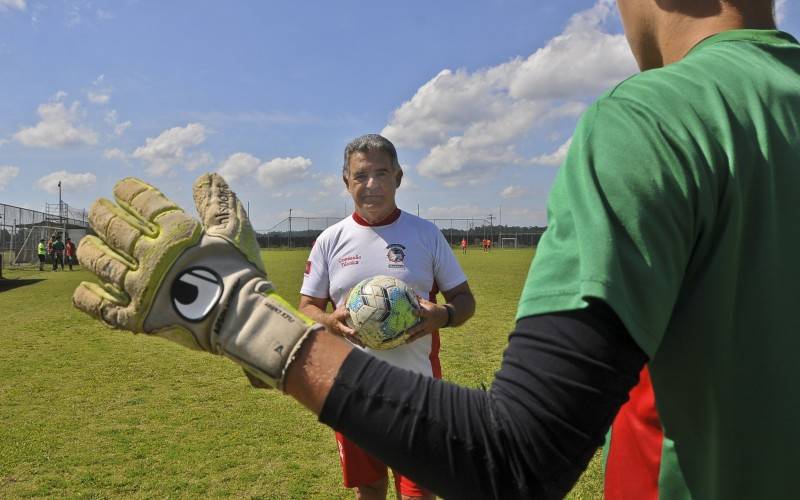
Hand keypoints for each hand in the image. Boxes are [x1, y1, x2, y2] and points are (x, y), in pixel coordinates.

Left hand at [73, 173, 319, 389]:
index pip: (146, 204)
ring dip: (92, 252)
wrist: (238, 318)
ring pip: (104, 264)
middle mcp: (151, 256)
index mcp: (176, 233)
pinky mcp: (136, 318)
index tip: (120, 187)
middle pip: (118, 230)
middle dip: (103, 216)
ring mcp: (140, 288)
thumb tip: (207, 176)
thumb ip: (218, 203)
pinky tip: (83, 290)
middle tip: (96, 208)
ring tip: (86, 244)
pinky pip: (103, 308)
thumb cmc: (241, 273)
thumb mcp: (235, 231)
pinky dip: (90, 299)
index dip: (131, 192)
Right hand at [325, 304, 362, 346]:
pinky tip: (365, 345)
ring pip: (349, 337)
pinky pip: (351, 340)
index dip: (345, 314)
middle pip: (344, 329)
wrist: (326, 323)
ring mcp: (341, 333)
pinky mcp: (344, 336)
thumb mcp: (340, 307)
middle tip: (355, 332)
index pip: (342, 315)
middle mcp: (339, 326)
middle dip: (349, 331)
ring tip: (363, 344)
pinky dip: (358, 342)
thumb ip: (347, 301)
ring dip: (356, 340)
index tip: (349, 313)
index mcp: (337, 317)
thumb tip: (353, 290)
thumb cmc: (336, 314)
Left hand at [404, 297, 448, 343]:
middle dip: (414, 329)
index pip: (423, 312)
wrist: (445, 317)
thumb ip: (418, 299)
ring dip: (412, 337)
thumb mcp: (428, 303)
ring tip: (405, 340)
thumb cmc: (433, 308)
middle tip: (406, 331)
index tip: (412, 311)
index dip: (418, 312)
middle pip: (420, 326)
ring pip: (419, 334)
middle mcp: (428, 322)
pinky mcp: (427, 332)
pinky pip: (419, 336)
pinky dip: (413, 339)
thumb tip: (409, 291)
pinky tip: (406, 342)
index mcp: (429, 313)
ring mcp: (428, 328)